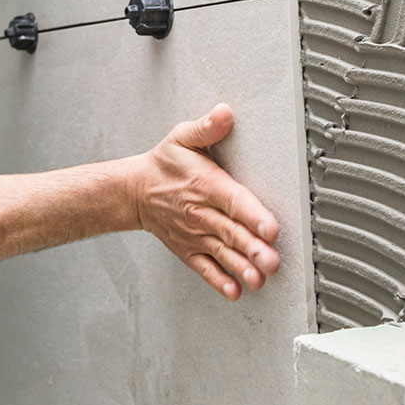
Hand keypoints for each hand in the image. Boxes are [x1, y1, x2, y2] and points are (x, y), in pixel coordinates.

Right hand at [132, 104, 280, 300]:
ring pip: (221, 252)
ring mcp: (194, 235)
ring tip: (258, 280)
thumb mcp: (181, 138)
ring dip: (240, 267)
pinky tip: (233, 291)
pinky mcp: (188, 249)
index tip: (270, 228)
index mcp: (205, 185)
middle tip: (272, 261)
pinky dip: (217, 280)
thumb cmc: (163, 166)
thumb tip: (224, 113)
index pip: (233, 201)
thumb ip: (206, 128)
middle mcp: (200, 213)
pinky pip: (203, 267)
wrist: (133, 192)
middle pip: (231, 232)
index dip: (252, 214)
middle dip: (252, 248)